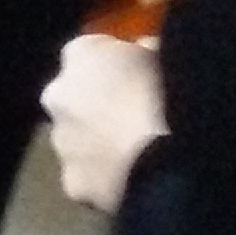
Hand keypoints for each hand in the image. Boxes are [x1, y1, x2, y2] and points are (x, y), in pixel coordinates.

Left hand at [42, 33, 166, 212]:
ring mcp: (62, 141)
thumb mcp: (172, 57)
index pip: (94, 53)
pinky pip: (89, 179)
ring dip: (101, 145)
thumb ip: (151, 51)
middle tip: (142, 121)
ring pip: (79, 141)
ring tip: (143, 157)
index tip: (144, 79)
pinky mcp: (73, 183)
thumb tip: (146, 51)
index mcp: (82, 53)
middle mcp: (58, 94)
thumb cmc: (177, 94)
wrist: (173, 158)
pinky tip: (137, 183)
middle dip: (102, 106)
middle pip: (78, 97)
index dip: (121, 66)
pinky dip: (107, 181)